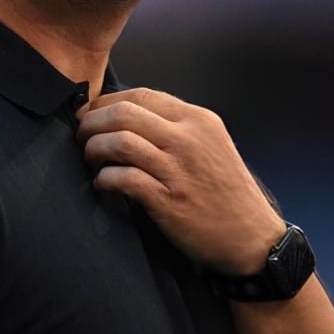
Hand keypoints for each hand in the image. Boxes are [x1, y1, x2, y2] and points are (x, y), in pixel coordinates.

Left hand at [76, 88, 286, 275]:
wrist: (252, 238)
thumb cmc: (227, 193)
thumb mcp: (212, 145)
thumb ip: (178, 128)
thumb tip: (131, 117)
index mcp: (198, 120)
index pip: (142, 94)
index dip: (107, 101)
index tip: (92, 113)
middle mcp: (188, 139)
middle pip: (124, 113)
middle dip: (92, 121)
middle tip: (81, 134)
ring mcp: (178, 170)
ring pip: (119, 142)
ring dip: (94, 147)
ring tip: (89, 157)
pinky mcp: (168, 201)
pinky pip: (123, 178)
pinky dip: (104, 178)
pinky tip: (102, 183)